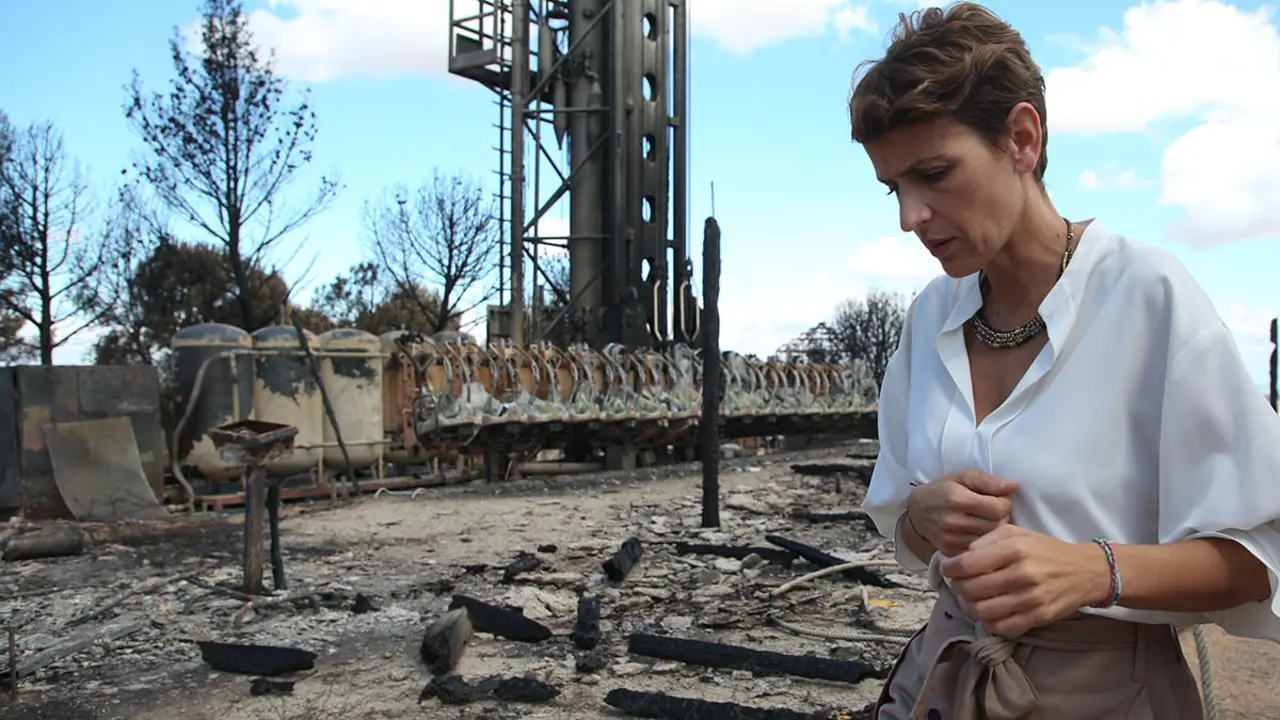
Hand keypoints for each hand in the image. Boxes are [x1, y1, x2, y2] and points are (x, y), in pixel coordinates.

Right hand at [905, 470, 1017, 556]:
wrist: (917, 512)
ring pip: (990, 541)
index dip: (1004, 503)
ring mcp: (951, 540)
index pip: (998, 508)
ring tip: (986, 523)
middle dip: (1001, 518)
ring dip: (994, 532)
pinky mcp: (950, 553)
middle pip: (996, 526)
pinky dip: (984, 545)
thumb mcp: (963, 477)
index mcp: (957, 499)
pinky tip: (979, 535)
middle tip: (993, 513)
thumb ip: (989, 481)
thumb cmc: (944, 491)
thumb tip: (1013, 486)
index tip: (998, 501)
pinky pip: (979, 552)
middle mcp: (953, 521)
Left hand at [939, 524, 1112, 636]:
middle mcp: (1022, 575)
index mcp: (1014, 549)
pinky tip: (989, 611)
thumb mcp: (1016, 533)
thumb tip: (961, 557)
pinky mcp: (1038, 618)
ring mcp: (1031, 599)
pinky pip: (1001, 627)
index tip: (947, 569)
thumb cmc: (1045, 550)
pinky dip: (988, 622)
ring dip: (969, 606)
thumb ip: (986, 541)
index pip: (967, 565)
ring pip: (982, 612)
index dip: (949, 569)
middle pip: (970, 590)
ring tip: (970, 598)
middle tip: (958, 584)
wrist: (1086, 571)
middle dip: (957, 588)